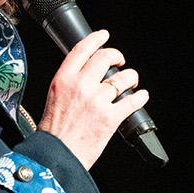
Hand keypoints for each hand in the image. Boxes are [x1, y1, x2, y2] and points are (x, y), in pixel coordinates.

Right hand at [39, 29, 149, 169]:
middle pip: (106, 58)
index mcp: (63, 79)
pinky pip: (132, 101)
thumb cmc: (52, 133)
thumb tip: (85, 77)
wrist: (55, 157)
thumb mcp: (53, 99)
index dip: (96, 39)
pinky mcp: (110, 117)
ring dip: (131, 77)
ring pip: (123, 78)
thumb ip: (68, 85)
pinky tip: (141, 96)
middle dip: (117, 56)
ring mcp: (97, 100)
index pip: (82, 49)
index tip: (104, 35)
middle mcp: (81, 86)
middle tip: (120, 61)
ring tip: (131, 81)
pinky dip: (140, 97)